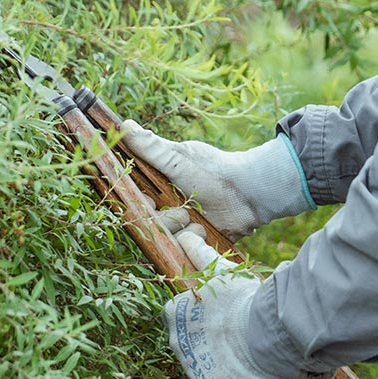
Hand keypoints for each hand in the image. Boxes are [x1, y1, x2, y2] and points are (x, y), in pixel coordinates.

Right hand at [122, 120, 313, 240]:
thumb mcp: (180, 158)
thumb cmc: (214, 171)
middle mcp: (169, 205)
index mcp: (160, 184)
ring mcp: (184, 224)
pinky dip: (193, 243)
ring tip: (196, 222)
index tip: (147, 200)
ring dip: (180, 231)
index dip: (137, 202)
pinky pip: (185, 252)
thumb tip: (126, 125)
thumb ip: (152, 147)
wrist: (251, 192)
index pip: (135, 197)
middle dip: (163, 220)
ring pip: (166, 238)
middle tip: (181, 213)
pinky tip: (205, 232)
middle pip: (148, 222)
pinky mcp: (198, 241)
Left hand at [162, 228, 285, 378]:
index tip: (223, 314)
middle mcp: (175, 343)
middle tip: (236, 332)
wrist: (262, 334)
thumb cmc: (241, 299)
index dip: (203, 315)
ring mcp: (192, 369)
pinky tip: (247, 370)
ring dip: (220, 360)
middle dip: (209, 339)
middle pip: (190, 342)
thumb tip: (184, 236)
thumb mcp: (221, 272)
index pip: (181, 315)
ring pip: (205, 365)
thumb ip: (200, 255)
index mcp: (173, 314)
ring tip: (245, 351)